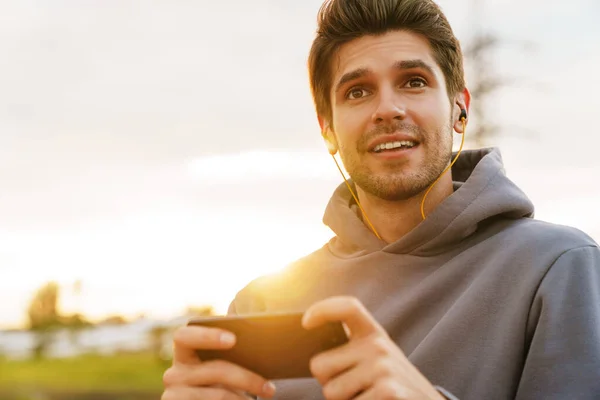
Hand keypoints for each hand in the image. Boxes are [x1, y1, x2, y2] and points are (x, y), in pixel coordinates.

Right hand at [161, 325, 276, 399]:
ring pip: (218, 394)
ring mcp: (173, 395)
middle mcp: (173, 374)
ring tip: (265, 397)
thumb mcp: (221, 363)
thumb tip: (255, 326)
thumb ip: (230, 344)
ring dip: (243, 398)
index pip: (184, 336)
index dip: (207, 336)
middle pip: (214, 370)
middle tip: (270, 388)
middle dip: (246, 378)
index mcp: (183, 352)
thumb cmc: (218, 380)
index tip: (233, 339)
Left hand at [302, 296, 444, 399]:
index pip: (348, 307)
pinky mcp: (388, 392)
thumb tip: (317, 361)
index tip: (306, 322)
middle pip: (319, 365)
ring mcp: (384, 369)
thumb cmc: (391, 386)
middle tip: (353, 388)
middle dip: (327, 382)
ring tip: (367, 398)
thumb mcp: (377, 360)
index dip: (324, 309)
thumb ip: (352, 352)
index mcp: (373, 335)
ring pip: (330, 392)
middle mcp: (378, 346)